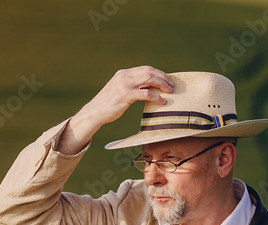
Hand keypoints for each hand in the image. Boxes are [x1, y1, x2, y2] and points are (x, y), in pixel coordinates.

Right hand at [56, 66, 173, 154]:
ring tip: (169, 91)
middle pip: (149, 72)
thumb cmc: (108, 104)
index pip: (145, 69)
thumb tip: (147, 88)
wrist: (95, 112)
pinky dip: (157, 97)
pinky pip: (146, 93)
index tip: (166, 79)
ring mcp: (125, 85)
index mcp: (123, 74)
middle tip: (171, 85)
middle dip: (163, 77)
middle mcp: (124, 76)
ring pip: (149, 79)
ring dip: (162, 85)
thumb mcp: (119, 90)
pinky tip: (162, 101)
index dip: (158, 73)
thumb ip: (131, 86)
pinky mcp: (126, 95)